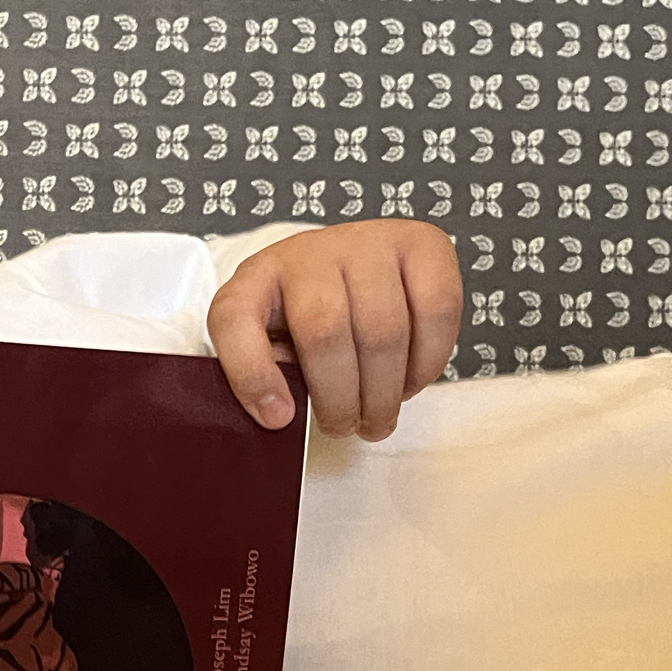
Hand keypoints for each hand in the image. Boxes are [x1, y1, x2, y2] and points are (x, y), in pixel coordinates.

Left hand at [206, 219, 462, 441]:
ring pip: (383, 331)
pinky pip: (436, 311)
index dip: (251, 374)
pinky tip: (410, 382)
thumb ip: (270, 374)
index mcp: (255, 277)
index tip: (278, 419)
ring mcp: (368, 242)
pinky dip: (427, 363)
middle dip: (340, 400)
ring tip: (379, 417)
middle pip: (325, 333)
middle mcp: (309, 251)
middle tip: (345, 428)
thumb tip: (285, 411)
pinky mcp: (423, 244)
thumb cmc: (307, 322)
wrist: (352, 268)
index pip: (235, 317)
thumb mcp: (273, 347)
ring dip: (385, 393)